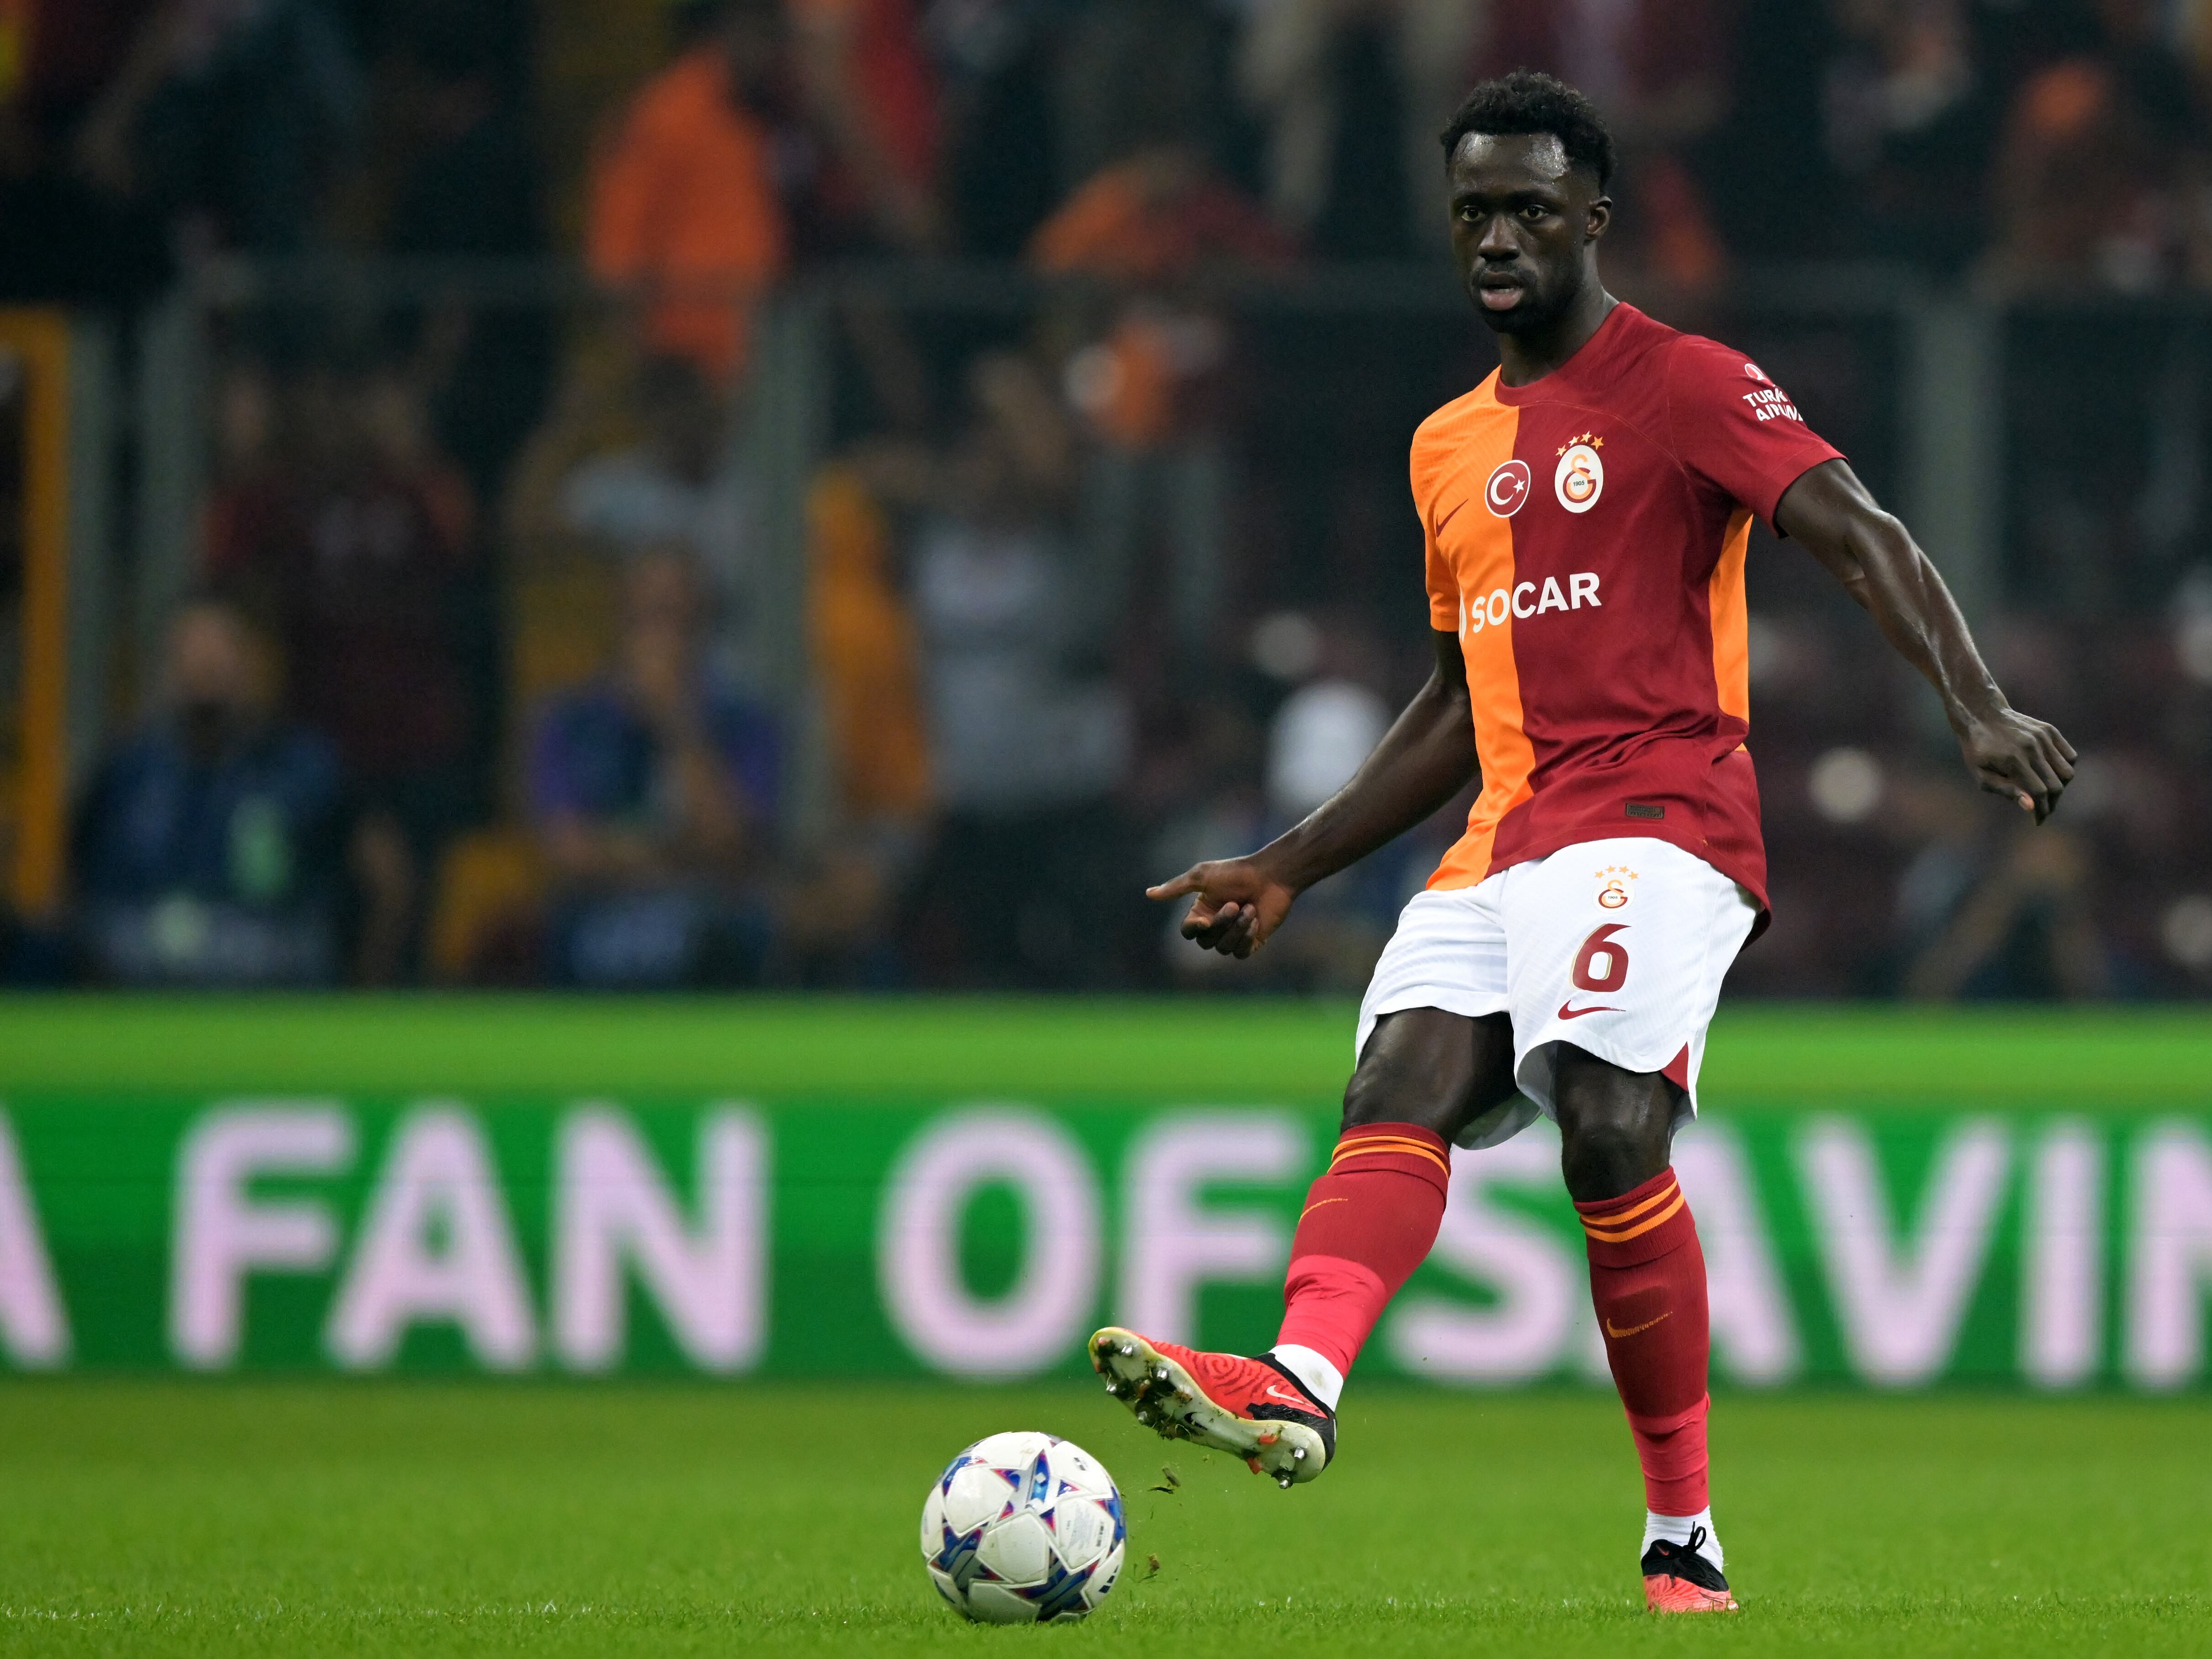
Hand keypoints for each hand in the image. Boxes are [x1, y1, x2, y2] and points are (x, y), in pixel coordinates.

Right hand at [1146, 858, 1297, 958]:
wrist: (1272, 876)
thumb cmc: (1237, 872)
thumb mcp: (1203, 876)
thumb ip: (1176, 887)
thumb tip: (1148, 893)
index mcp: (1201, 912)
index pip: (1188, 932)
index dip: (1194, 929)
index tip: (1205, 921)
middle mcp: (1215, 926)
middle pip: (1206, 942)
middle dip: (1221, 924)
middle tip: (1236, 903)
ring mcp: (1233, 935)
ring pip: (1223, 949)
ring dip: (1237, 929)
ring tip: (1250, 909)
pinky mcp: (1251, 942)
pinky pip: (1240, 953)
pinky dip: (1247, 938)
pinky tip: (1256, 920)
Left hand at [1956, 706, 2075, 823]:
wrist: (1981, 715)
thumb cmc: (1978, 750)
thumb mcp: (1981, 774)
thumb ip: (2006, 791)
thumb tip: (2031, 806)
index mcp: (2013, 760)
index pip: (2039, 792)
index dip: (2041, 810)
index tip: (2038, 821)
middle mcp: (2032, 747)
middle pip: (2056, 784)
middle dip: (2051, 803)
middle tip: (2043, 810)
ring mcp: (2043, 737)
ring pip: (2067, 771)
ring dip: (2060, 787)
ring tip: (2046, 793)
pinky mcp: (2050, 731)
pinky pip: (2070, 756)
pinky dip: (2065, 769)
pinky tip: (2051, 774)